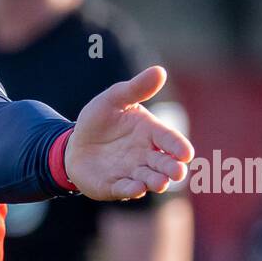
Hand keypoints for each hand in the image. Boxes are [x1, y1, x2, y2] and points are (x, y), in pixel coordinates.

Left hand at [64, 66, 193, 200]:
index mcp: (151, 133)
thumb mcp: (114, 99)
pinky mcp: (114, 186)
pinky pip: (125, 189)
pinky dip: (131, 189)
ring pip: (148, 178)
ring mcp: (131, 172)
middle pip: (163, 163)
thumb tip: (159, 70)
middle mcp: (146, 155)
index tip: (186, 153)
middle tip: (178, 172)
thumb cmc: (99, 120)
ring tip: (161, 183)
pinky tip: (137, 189)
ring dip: (155, 181)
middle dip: (171, 168)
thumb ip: (136, 88)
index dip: (178, 146)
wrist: (74, 144)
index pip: (169, 140)